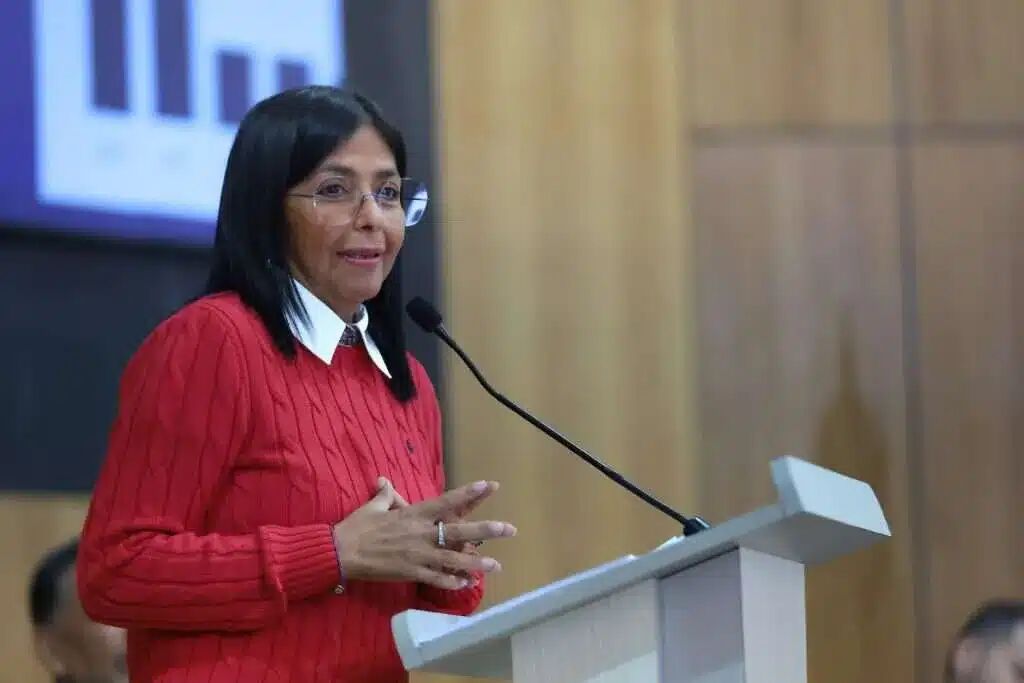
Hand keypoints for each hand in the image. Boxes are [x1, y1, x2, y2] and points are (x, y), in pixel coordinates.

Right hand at [332, 479, 515, 589]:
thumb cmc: (356, 526)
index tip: (489, 486)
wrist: (340, 551)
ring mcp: (417, 554)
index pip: (447, 501)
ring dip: (476, 562)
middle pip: (459, 530)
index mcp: (414, 513)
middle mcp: (421, 532)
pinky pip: (436, 578)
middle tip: (508, 529)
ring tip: (496, 565)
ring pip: (453, 558)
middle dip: (486, 530)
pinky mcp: (410, 572)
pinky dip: (452, 581)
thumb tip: (385, 482)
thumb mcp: (373, 505)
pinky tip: (466, 584)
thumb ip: (385, 495)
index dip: (469, 493)